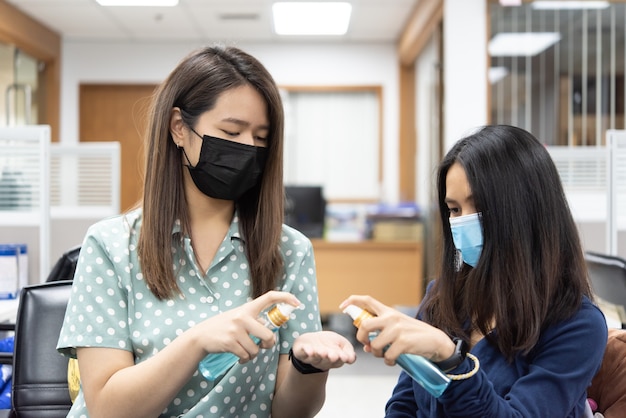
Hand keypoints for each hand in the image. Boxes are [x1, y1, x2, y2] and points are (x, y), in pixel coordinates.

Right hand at [195, 290, 300, 362]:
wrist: (201, 336)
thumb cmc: (224, 326)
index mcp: (247, 308)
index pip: (269, 297)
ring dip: (253, 354)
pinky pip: (247, 356)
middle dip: (269, 344)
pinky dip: (245, 359)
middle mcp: (242, 316)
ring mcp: (236, 330)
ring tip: (244, 349)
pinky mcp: (230, 343)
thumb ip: (254, 319)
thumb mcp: (238, 317)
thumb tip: (272, 326)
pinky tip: (239, 356)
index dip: (285, 298)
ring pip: (257, 349)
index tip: (297, 303)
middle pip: (268, 335)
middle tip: (264, 345)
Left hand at [290, 331, 356, 370]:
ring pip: (315, 358)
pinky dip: (305, 351)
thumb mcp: (342, 343)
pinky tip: (308, 349)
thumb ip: (348, 350)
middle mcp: (323, 361)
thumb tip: (351, 358)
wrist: (312, 340)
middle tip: (333, 355)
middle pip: (327, 361)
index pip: (339, 361)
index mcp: (335, 360)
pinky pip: (302, 354)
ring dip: (319, 355)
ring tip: (322, 352)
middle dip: (330, 358)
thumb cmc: (328, 343)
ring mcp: (311, 358)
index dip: (341, 359)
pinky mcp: (301, 353)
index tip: (344, 357)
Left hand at [339, 295, 454, 364]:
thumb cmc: (414, 334)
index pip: (367, 300)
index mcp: (388, 311)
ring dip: (376, 354)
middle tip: (366, 344)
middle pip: (365, 325)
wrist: (436, 341)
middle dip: (361, 338)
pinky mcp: (403, 342)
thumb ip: (381, 332)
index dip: (352, 301)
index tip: (342, 306)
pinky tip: (393, 360)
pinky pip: (387, 356)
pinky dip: (388, 361)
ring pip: (374, 344)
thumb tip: (366, 346)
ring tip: (384, 355)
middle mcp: (391, 318)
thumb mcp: (397, 327)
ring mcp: (397, 329)